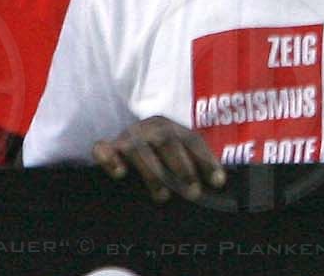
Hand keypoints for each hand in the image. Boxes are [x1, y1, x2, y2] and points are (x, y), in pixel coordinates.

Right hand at [91, 115, 223, 201]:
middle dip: (182, 167)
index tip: (218, 182)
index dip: (206, 160)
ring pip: (140, 148)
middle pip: (168, 141)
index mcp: (173, 128)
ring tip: (163, 196)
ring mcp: (129, 136)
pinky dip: (109, 158)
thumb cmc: (157, 156)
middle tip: (193, 192)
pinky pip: (104, 149)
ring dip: (153, 172)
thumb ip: (192, 166)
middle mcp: (152, 128)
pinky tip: (120, 173)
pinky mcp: (109, 147)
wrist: (125, 141)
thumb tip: (216, 187)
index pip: (193, 140)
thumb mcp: (176, 156)